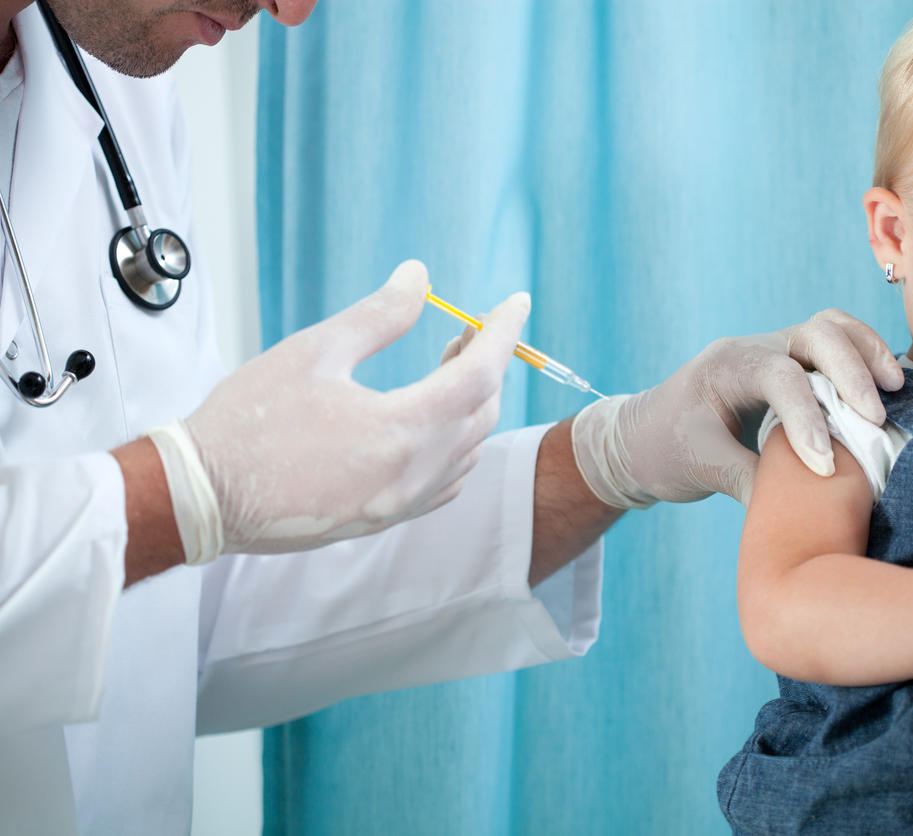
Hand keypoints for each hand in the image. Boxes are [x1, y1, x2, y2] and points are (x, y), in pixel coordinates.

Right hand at [174, 260, 529, 553]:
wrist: (200, 497)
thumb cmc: (247, 421)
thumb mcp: (314, 352)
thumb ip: (378, 315)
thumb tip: (419, 277)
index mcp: (400, 429)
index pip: (479, 374)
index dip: (503, 332)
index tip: (516, 301)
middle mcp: (411, 475)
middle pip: (481, 414)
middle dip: (486, 365)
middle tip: (466, 331)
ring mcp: (399, 505)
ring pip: (468, 451)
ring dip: (473, 407)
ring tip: (447, 368)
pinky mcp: (382, 520)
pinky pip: (445, 483)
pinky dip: (455, 447)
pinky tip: (433, 423)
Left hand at [570, 309, 902, 506]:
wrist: (640, 439)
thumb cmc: (665, 451)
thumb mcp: (703, 470)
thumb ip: (754, 483)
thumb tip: (807, 509)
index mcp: (725, 366)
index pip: (780, 377)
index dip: (809, 419)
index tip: (826, 466)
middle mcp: (754, 349)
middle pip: (816, 334)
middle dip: (851, 372)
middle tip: (877, 419)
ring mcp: (776, 351)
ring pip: (832, 329)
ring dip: (868, 354)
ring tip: (897, 391)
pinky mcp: (793, 365)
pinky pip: (837, 346)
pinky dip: (866, 359)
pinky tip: (891, 389)